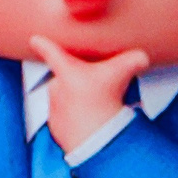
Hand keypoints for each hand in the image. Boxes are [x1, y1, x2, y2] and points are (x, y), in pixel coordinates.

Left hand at [27, 35, 149, 153]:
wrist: (95, 137)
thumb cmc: (103, 102)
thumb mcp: (122, 74)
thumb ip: (133, 60)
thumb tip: (142, 56)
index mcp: (66, 70)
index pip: (51, 52)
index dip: (43, 44)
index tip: (35, 40)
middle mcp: (56, 87)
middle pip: (65, 76)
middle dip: (79, 78)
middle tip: (97, 83)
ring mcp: (54, 107)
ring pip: (65, 97)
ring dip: (78, 98)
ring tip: (96, 103)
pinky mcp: (56, 125)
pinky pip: (65, 116)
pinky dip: (76, 116)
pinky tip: (91, 118)